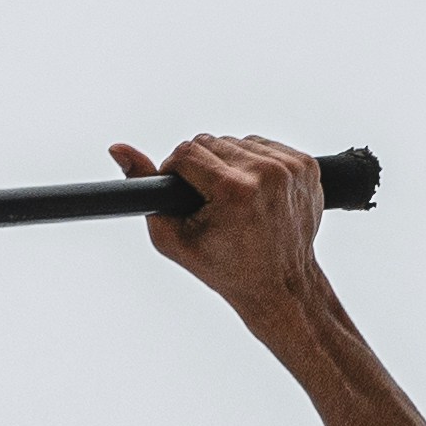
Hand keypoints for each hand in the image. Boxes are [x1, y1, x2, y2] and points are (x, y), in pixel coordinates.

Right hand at [109, 133, 327, 333]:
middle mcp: (267, 174)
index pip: (186, 152)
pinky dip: (254, 164)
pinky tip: (254, 193)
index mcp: (235, 191)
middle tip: (209, 200)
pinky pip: (265, 146)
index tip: (182, 191)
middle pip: (212, 143)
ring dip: (229, 164)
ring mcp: (291, 168)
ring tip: (233, 199)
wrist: (281, 284)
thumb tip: (118, 148)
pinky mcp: (307, 165)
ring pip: (238, 141)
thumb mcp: (173, 237)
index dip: (175, 171)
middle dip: (202, 168)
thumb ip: (143, 191)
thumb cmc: (224, 266)